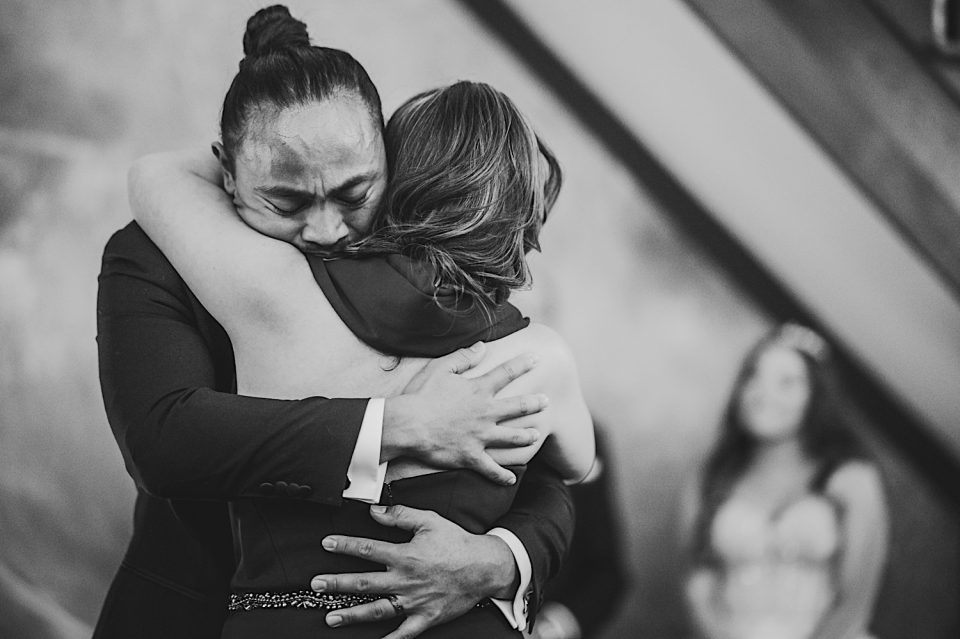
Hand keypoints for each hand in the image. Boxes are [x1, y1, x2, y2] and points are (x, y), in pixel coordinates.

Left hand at [310, 504, 517, 638]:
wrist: (484, 567)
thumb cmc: (456, 543)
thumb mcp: (429, 521)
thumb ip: (400, 515)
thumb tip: (374, 511)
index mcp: (404, 555)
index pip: (367, 550)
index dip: (345, 545)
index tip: (326, 544)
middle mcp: (405, 580)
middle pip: (364, 583)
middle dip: (337, 584)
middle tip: (316, 584)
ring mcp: (414, 602)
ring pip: (377, 610)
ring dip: (352, 614)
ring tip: (330, 617)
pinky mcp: (425, 617)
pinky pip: (404, 634)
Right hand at [383, 342, 547, 484]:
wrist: (407, 425)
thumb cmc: (420, 395)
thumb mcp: (440, 369)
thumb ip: (463, 357)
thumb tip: (481, 346)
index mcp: (478, 390)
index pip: (506, 373)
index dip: (523, 364)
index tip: (537, 358)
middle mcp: (485, 413)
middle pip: (518, 407)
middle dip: (535, 403)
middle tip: (546, 401)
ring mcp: (481, 436)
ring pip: (512, 438)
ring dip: (527, 436)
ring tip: (536, 436)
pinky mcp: (471, 456)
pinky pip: (492, 470)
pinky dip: (502, 476)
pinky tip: (512, 479)